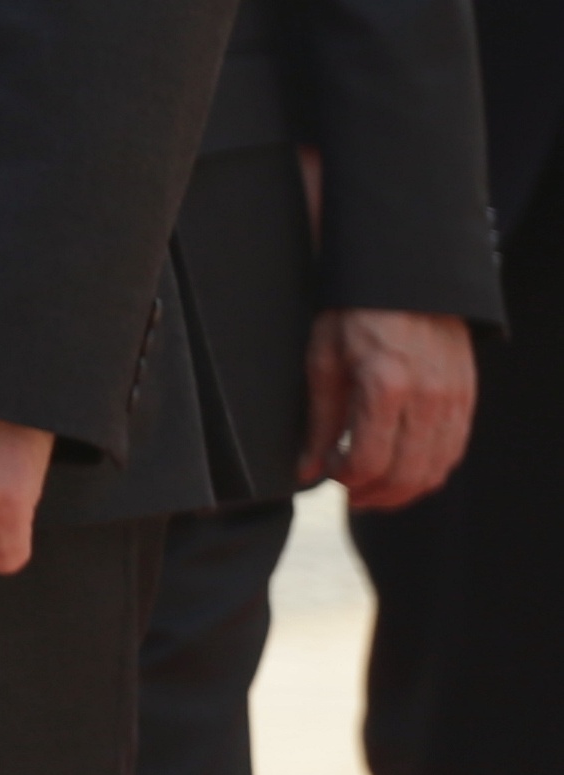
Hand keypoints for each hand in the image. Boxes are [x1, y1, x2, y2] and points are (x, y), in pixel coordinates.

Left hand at [301, 308, 477, 511]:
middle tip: (351, 494)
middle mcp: (427, 399)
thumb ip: (319, 420)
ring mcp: (453, 401)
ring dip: (403, 490)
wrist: (407, 279)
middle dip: (374, 495)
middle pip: (405, 475)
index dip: (346, 478)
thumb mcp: (323, 359)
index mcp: (385, 386)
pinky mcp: (467, 399)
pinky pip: (452, 452)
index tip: (329, 474)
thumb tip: (307, 470)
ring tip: (374, 490)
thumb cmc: (355, 313)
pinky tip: (404, 470)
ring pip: (434, 471)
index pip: (370, 461)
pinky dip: (428, 471)